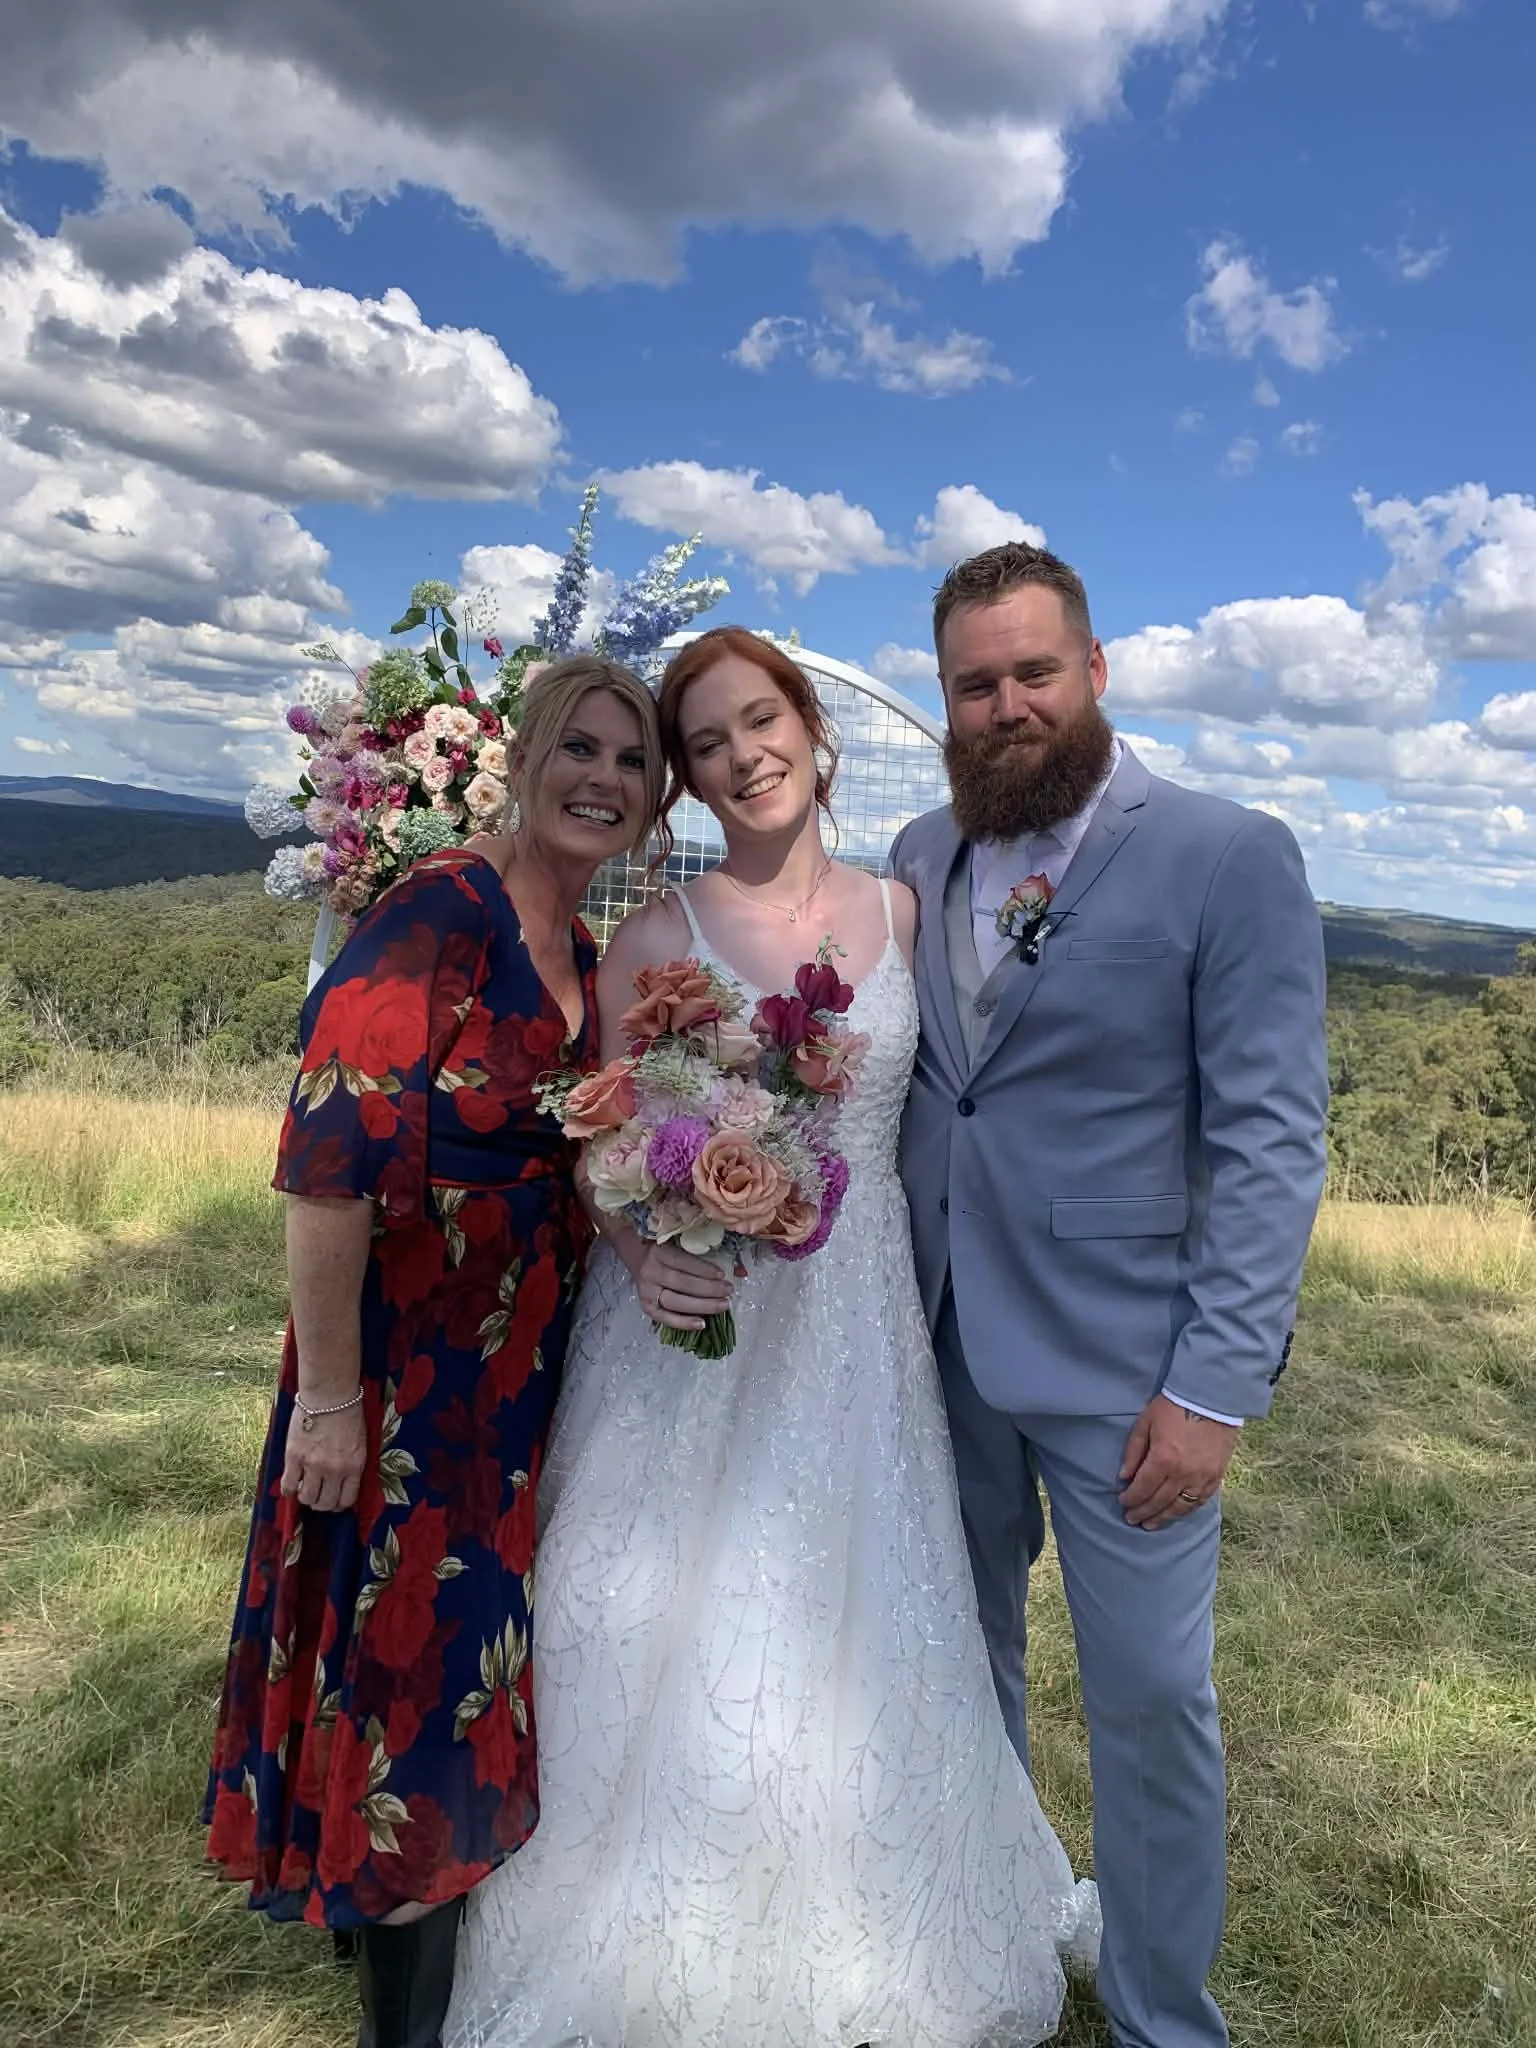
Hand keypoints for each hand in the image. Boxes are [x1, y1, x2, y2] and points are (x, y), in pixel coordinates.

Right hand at [280, 1396, 366, 1512]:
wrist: (330, 1394)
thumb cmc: (348, 1413)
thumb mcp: (360, 1442)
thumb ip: (352, 1464)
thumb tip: (343, 1482)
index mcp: (354, 1466)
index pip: (346, 1500)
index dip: (338, 1504)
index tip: (333, 1500)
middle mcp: (335, 1470)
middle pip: (325, 1503)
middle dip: (321, 1504)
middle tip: (317, 1496)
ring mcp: (314, 1465)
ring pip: (307, 1498)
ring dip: (305, 1497)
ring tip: (304, 1489)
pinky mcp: (295, 1457)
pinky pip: (288, 1485)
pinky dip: (289, 1489)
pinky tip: (291, 1483)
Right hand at [625, 1239, 734, 1332]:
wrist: (636, 1254)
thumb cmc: (665, 1248)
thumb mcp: (681, 1243)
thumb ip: (706, 1254)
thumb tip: (740, 1270)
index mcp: (659, 1252)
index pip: (683, 1262)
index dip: (703, 1270)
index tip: (723, 1275)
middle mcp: (650, 1271)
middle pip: (681, 1283)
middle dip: (708, 1289)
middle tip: (728, 1291)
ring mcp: (647, 1291)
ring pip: (675, 1302)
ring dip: (702, 1306)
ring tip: (723, 1305)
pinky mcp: (646, 1306)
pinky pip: (665, 1318)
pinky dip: (683, 1323)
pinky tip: (702, 1324)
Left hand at [1118, 1397, 1237, 1530]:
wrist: (1210, 1399)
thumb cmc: (1174, 1407)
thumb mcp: (1146, 1422)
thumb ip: (1134, 1451)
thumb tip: (1124, 1476)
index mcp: (1163, 1459)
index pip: (1143, 1488)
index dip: (1131, 1498)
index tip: (1123, 1502)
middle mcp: (1183, 1473)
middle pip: (1160, 1501)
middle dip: (1144, 1512)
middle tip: (1132, 1520)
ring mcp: (1202, 1477)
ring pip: (1180, 1507)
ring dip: (1164, 1518)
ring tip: (1150, 1524)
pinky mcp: (1216, 1477)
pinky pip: (1200, 1501)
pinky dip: (1186, 1510)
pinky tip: (1176, 1514)